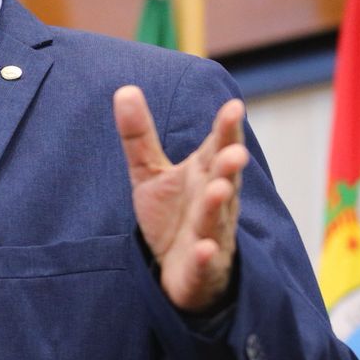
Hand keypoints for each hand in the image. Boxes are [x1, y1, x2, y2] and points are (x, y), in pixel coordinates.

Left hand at [113, 85, 248, 312]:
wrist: (179, 270)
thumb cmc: (172, 215)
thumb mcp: (149, 173)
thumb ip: (140, 135)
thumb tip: (125, 89)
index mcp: (204, 175)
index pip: (217, 148)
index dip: (226, 130)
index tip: (234, 107)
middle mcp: (213, 201)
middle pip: (224, 181)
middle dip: (229, 167)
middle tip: (234, 151)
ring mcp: (211, 235)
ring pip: (217, 219)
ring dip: (219, 205)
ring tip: (220, 189)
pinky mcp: (202, 267)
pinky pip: (206, 261)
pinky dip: (206, 255)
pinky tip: (204, 248)